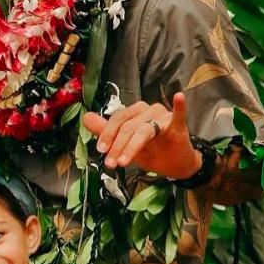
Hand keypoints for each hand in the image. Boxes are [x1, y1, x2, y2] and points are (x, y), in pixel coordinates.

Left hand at [81, 93, 201, 178]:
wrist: (175, 166)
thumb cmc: (151, 151)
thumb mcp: (124, 145)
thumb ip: (105, 131)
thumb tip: (85, 118)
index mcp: (134, 112)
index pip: (117, 119)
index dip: (107, 134)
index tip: (100, 151)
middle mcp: (148, 110)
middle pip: (128, 126)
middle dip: (117, 146)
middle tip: (111, 164)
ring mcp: (163, 116)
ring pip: (144, 130)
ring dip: (131, 147)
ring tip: (124, 163)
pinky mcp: (178, 126)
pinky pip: (178, 115)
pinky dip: (179, 106)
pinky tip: (179, 97)